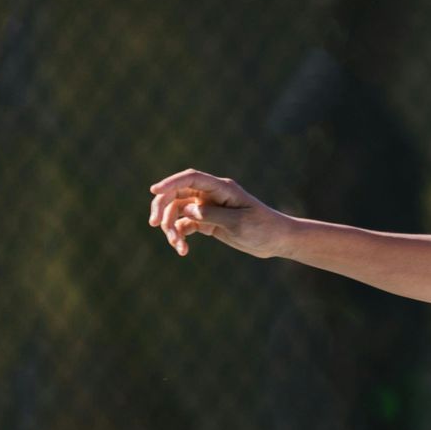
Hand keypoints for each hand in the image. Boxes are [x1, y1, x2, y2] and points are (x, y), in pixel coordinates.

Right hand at [147, 169, 287, 258]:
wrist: (276, 240)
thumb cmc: (263, 228)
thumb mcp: (238, 223)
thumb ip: (211, 214)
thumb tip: (186, 209)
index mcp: (222, 188)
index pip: (191, 178)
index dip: (171, 182)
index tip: (153, 190)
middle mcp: (211, 194)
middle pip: (177, 193)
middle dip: (163, 207)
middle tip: (153, 224)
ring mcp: (207, 207)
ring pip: (178, 211)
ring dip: (171, 227)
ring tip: (178, 246)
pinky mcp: (207, 221)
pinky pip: (185, 225)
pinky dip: (180, 236)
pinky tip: (183, 251)